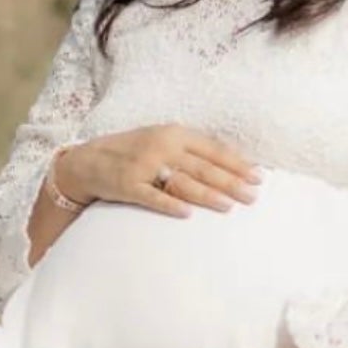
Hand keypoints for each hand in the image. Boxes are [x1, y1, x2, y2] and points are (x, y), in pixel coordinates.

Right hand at [57, 124, 261, 216]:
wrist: (89, 160)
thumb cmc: (134, 152)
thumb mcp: (162, 140)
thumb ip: (192, 150)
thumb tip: (230, 166)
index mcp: (174, 133)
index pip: (212, 149)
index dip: (237, 163)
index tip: (258, 177)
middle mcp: (161, 146)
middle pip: (202, 167)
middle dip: (230, 182)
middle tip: (252, 197)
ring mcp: (143, 166)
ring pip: (181, 182)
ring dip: (206, 195)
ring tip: (229, 206)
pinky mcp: (127, 185)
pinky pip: (151, 197)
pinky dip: (169, 204)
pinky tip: (186, 214)